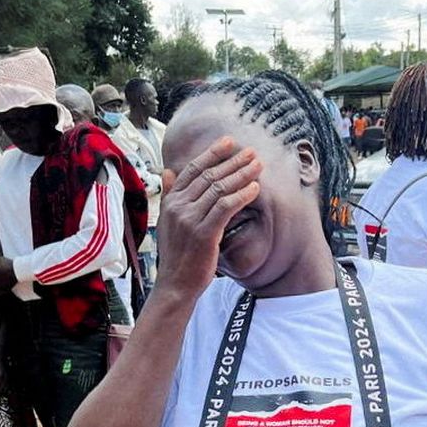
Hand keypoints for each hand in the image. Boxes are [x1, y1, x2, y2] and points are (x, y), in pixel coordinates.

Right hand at [157, 137, 261, 296]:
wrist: (175, 284)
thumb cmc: (177, 255)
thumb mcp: (168, 221)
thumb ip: (170, 195)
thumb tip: (168, 171)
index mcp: (171, 201)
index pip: (193, 169)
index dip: (212, 153)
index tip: (229, 142)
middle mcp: (178, 207)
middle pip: (209, 175)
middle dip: (233, 161)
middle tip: (252, 152)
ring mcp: (190, 219)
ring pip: (219, 188)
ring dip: (241, 175)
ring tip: (258, 166)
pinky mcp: (204, 233)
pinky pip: (225, 207)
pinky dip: (242, 195)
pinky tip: (255, 189)